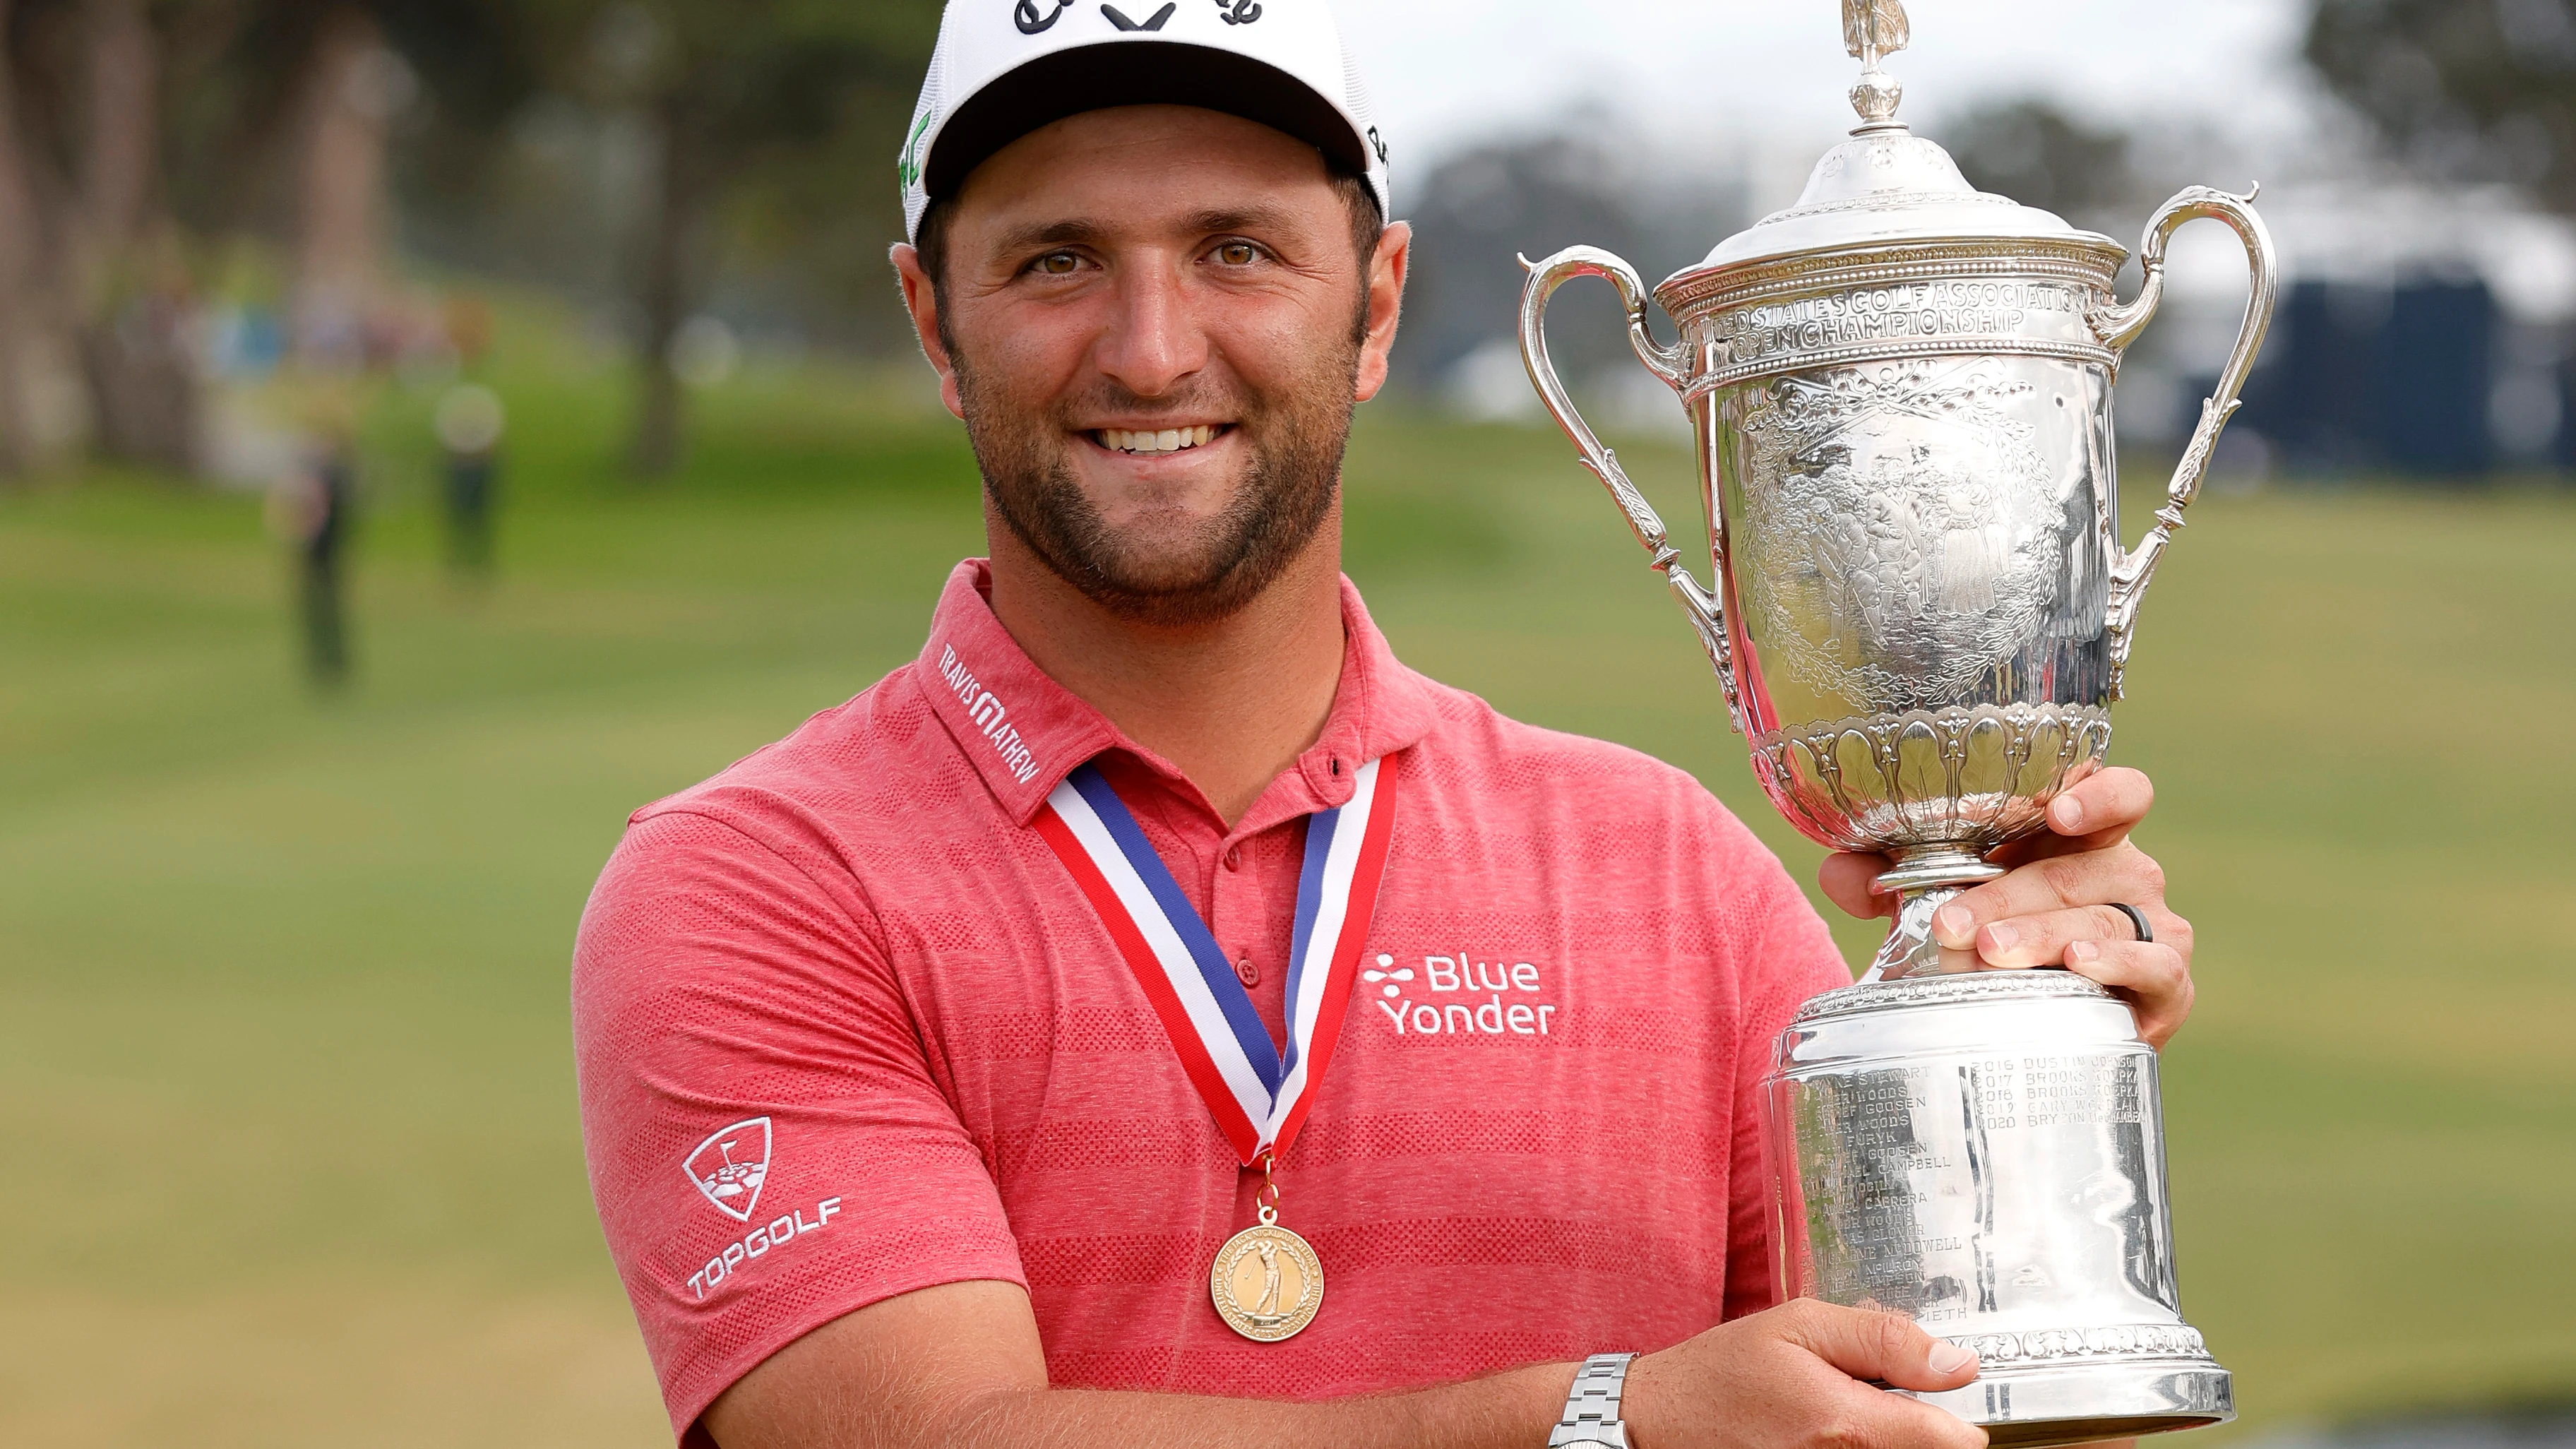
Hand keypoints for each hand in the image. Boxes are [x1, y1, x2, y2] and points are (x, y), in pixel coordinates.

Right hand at [1623, 1299, 1986, 1448]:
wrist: (1662, 1421)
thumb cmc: (1722, 1373)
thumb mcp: (1799, 1324)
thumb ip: (1885, 1339)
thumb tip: (1957, 1364)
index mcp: (1847, 1424)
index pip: (1952, 1439)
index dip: (1953, 1410)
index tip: (1935, 1391)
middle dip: (1914, 1421)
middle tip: (1872, 1393)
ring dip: (1884, 1434)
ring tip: (1839, 1409)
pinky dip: (1857, 1445)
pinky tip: (1824, 1431)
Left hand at [1818, 767, 2196, 1048]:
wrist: (2038, 1025)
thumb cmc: (1993, 939)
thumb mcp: (1941, 898)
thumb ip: (1890, 876)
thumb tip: (1842, 872)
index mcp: (2082, 838)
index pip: (2119, 794)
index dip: (2098, 794)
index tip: (2054, 810)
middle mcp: (2127, 875)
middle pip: (2080, 869)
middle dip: (2009, 895)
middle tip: (1955, 922)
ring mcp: (2153, 929)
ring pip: (2106, 919)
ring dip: (2043, 934)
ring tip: (1992, 950)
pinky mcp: (2167, 988)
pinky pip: (2156, 969)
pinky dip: (2119, 964)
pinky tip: (2079, 964)